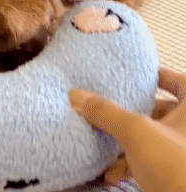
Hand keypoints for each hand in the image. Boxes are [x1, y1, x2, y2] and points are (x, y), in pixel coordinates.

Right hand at [70, 67, 185, 191]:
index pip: (176, 81)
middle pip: (158, 111)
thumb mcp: (137, 133)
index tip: (131, 77)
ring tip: (103, 145)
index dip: (154, 76)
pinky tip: (113, 173)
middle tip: (108, 110)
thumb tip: (77, 95)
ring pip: (152, 139)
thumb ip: (106, 112)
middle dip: (130, 113)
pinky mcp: (177, 175)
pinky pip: (152, 162)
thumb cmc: (177, 167)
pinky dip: (132, 165)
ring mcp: (183, 152)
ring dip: (126, 143)